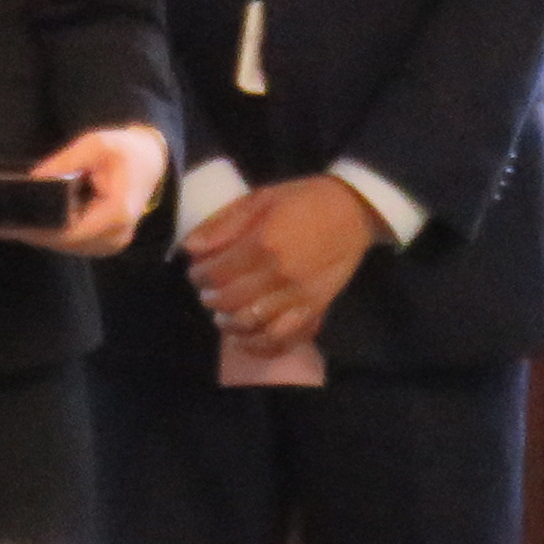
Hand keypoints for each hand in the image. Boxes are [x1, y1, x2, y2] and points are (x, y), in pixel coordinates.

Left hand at [0, 121, 170, 256]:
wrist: (150, 162)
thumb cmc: (124, 151)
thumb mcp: (95, 144)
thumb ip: (65, 161)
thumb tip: (33, 179)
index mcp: (118, 212)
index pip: (69, 231)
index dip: (37, 229)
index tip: (8, 223)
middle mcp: (116, 236)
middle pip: (64, 242)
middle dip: (31, 233)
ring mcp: (111, 244)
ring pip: (65, 246)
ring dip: (38, 235)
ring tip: (4, 225)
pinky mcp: (104, 244)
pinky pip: (71, 244)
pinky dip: (50, 234)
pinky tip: (28, 224)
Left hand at [183, 173, 386, 353]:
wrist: (354, 212)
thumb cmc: (304, 200)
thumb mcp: (260, 198)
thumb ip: (224, 223)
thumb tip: (190, 247)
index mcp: (263, 245)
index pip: (217, 273)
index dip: (199, 276)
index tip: (196, 273)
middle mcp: (280, 276)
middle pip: (231, 302)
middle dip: (211, 300)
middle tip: (207, 294)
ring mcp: (299, 297)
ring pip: (253, 325)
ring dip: (230, 324)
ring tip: (222, 316)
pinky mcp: (315, 310)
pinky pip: (284, 339)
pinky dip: (260, 346)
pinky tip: (247, 340)